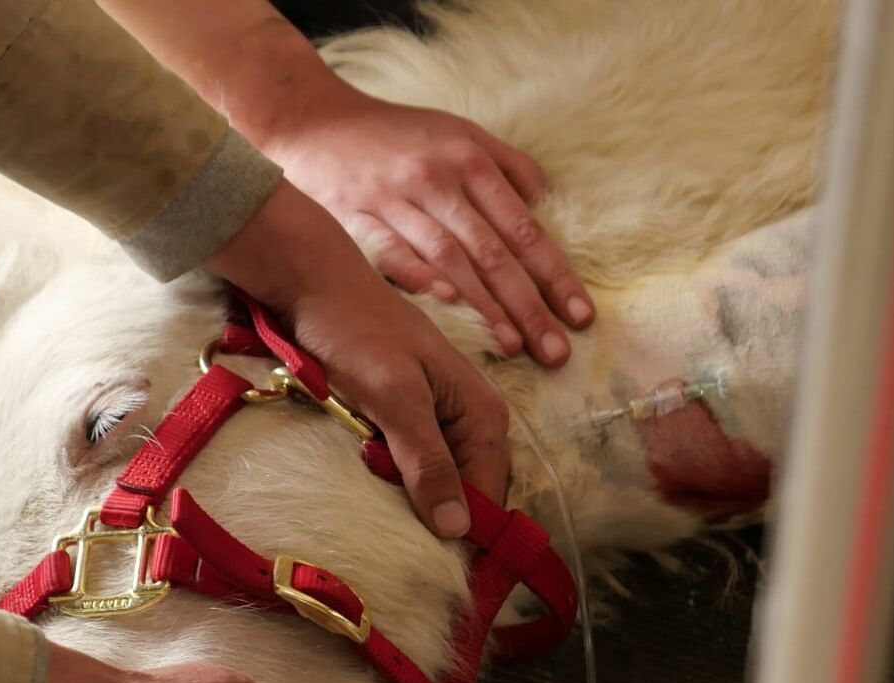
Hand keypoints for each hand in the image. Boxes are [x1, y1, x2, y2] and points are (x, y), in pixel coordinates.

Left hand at [204, 181, 511, 536]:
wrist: (313, 286)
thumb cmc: (355, 333)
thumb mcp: (392, 398)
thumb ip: (426, 460)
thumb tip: (457, 527)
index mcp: (483, 414)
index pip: (490, 496)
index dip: (471, 538)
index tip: (446, 579)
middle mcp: (470, 420)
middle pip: (467, 493)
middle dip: (442, 526)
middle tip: (409, 563)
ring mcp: (438, 420)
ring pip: (438, 483)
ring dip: (416, 507)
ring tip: (390, 538)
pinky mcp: (406, 419)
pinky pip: (412, 467)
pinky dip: (396, 485)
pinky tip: (376, 500)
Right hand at [255, 89, 593, 365]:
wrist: (313, 121)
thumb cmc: (395, 134)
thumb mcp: (458, 132)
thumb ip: (506, 167)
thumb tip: (544, 206)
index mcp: (468, 160)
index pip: (522, 227)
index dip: (554, 273)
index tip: (579, 314)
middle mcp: (436, 181)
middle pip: (492, 251)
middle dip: (529, 304)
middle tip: (556, 350)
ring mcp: (394, 201)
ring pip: (448, 258)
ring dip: (483, 305)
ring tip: (514, 345)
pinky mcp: (356, 219)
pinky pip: (391, 253)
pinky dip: (418, 278)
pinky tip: (446, 307)